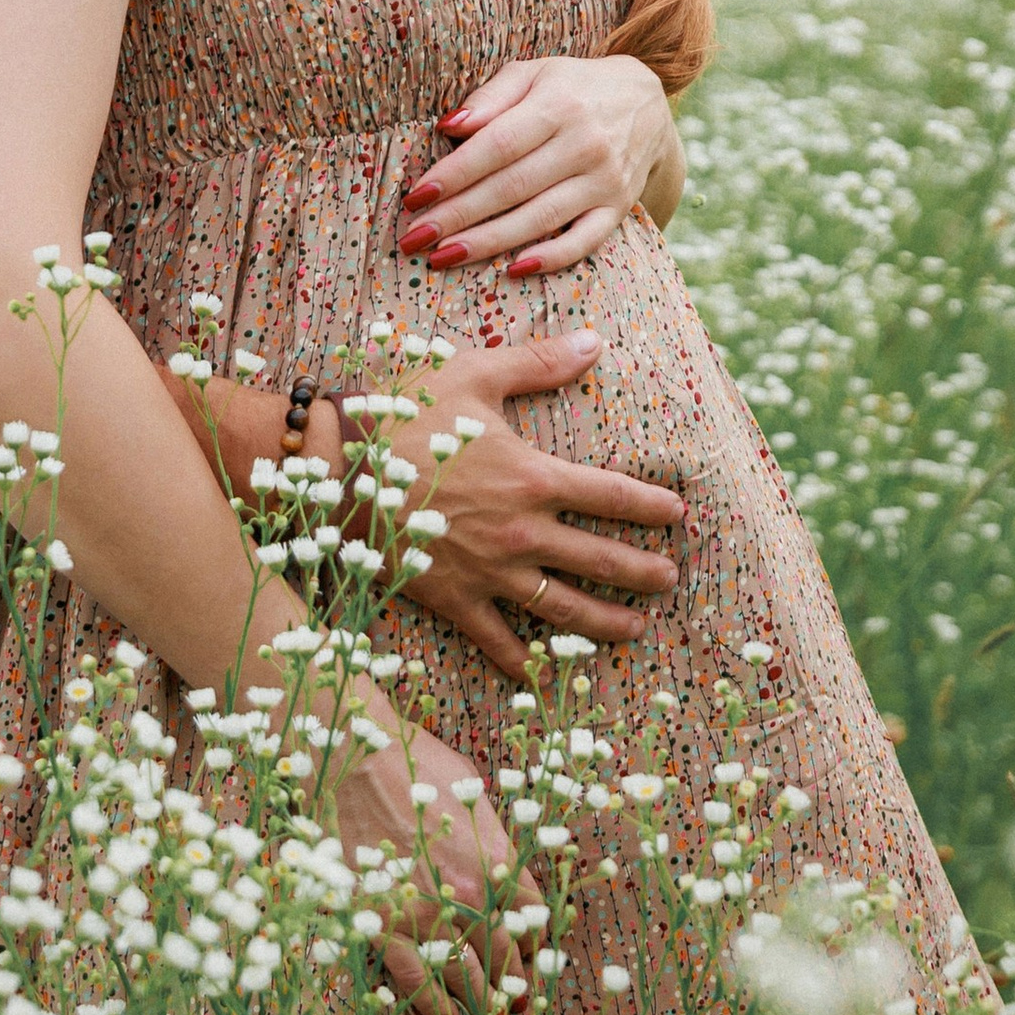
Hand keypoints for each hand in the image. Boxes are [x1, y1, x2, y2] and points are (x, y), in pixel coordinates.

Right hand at [325, 720, 540, 1014]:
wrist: (357, 759)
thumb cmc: (415, 764)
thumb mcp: (475, 796)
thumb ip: (494, 841)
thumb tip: (505, 872)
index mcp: (501, 864)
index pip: (534, 922)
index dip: (532, 945)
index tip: (526, 956)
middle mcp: (474, 899)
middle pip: (506, 960)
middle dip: (512, 987)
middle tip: (512, 1006)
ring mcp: (429, 917)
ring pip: (468, 981)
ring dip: (483, 1007)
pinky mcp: (385, 927)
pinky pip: (417, 983)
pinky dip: (435, 1007)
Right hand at [383, 328, 683, 683]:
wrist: (335, 467)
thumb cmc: (404, 414)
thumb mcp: (473, 376)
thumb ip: (539, 363)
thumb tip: (595, 340)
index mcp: (533, 477)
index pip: (614, 496)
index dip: (654, 508)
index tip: (680, 516)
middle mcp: (521, 532)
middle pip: (603, 561)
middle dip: (645, 573)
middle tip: (670, 580)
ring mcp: (489, 572)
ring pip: (564, 608)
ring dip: (606, 622)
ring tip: (636, 629)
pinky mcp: (452, 597)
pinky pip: (497, 640)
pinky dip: (523, 662)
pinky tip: (544, 675)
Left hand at [400, 54, 682, 275]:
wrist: (645, 103)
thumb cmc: (572, 87)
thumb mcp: (533, 73)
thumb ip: (491, 96)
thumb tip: (449, 127)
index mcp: (558, 105)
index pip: (497, 146)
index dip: (454, 174)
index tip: (415, 197)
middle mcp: (585, 144)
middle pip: (512, 187)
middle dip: (458, 216)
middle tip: (415, 239)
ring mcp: (605, 180)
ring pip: (541, 218)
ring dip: (489, 243)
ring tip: (443, 258)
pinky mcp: (620, 208)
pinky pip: (586, 240)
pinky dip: (551, 258)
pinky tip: (512, 270)